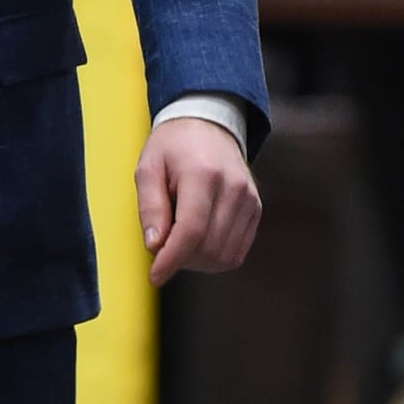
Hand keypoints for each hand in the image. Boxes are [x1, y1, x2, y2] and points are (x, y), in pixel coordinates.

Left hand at [134, 119, 260, 288]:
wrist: (209, 126)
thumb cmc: (172, 148)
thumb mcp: (148, 169)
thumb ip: (150, 207)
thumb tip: (155, 246)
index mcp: (203, 174)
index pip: (191, 231)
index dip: (171, 260)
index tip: (154, 276)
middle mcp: (234, 188)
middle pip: (208, 248)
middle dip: (180, 259)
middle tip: (161, 245)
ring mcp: (250, 200)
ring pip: (224, 256)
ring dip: (196, 262)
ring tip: (178, 241)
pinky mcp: (256, 210)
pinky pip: (236, 252)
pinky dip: (214, 258)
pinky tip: (197, 242)